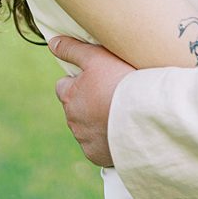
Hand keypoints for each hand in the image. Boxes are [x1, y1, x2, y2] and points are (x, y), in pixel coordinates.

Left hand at [49, 36, 133, 166]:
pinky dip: (105, 141)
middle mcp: (72, 119)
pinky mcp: (96, 155)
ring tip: (119, 115)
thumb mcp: (96, 58)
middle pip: (75, 108)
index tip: (96, 81)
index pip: (63, 86)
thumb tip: (52, 43)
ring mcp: (83, 139)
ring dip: (96, 122)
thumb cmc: (121, 83)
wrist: (144, 117)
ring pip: (85, 128)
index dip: (78, 82)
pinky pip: (97, 147)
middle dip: (87, 103)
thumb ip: (72, 49)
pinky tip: (121, 133)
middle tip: (111, 97)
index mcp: (69, 96)